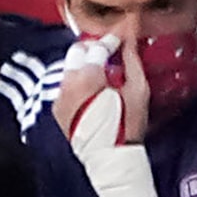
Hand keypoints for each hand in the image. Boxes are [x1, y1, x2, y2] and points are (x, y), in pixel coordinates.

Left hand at [54, 28, 148, 148]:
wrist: (111, 158)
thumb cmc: (128, 126)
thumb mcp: (139, 92)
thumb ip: (133, 62)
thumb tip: (129, 42)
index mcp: (88, 77)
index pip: (97, 47)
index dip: (111, 40)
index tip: (121, 38)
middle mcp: (68, 82)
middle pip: (77, 50)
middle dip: (93, 47)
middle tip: (110, 52)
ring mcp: (60, 95)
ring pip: (70, 66)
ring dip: (85, 64)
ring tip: (103, 72)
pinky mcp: (58, 107)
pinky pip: (66, 84)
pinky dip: (79, 81)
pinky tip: (93, 90)